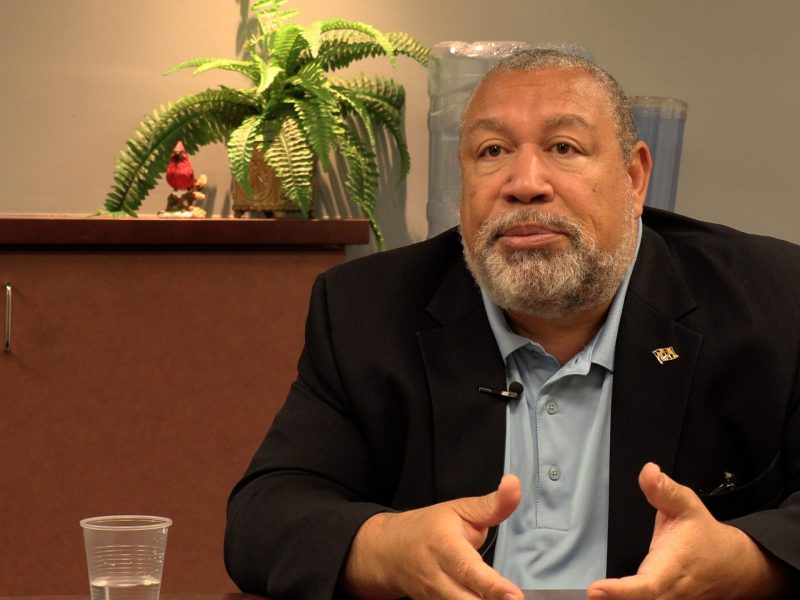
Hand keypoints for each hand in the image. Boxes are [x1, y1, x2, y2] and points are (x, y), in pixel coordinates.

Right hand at [340, 474, 524, 599]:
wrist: (389, 550)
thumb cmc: (429, 528)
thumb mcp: (460, 509)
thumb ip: (493, 504)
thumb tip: (514, 485)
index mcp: (444, 545)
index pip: (469, 569)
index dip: (493, 586)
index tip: (514, 595)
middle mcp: (436, 575)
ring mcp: (433, 596)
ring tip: (504, 599)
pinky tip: (487, 598)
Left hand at [587, 463, 793, 599]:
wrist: (733, 566)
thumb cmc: (705, 536)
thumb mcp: (687, 505)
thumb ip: (664, 490)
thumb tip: (648, 472)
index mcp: (672, 566)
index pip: (646, 585)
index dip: (621, 592)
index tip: (596, 590)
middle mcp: (670, 592)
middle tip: (589, 595)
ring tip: (594, 599)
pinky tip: (607, 599)